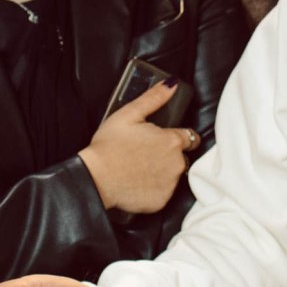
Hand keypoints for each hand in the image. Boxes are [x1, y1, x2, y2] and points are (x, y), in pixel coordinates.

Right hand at [78, 81, 193, 213]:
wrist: (96, 179)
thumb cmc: (109, 146)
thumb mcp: (129, 114)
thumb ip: (154, 98)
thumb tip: (172, 85)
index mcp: (171, 141)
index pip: (190, 137)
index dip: (177, 136)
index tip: (165, 140)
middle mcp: (176, 163)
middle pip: (181, 157)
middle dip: (168, 155)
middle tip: (145, 154)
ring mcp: (170, 184)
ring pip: (173, 175)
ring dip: (162, 172)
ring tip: (140, 169)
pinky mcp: (162, 201)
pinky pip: (163, 193)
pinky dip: (154, 189)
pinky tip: (138, 183)